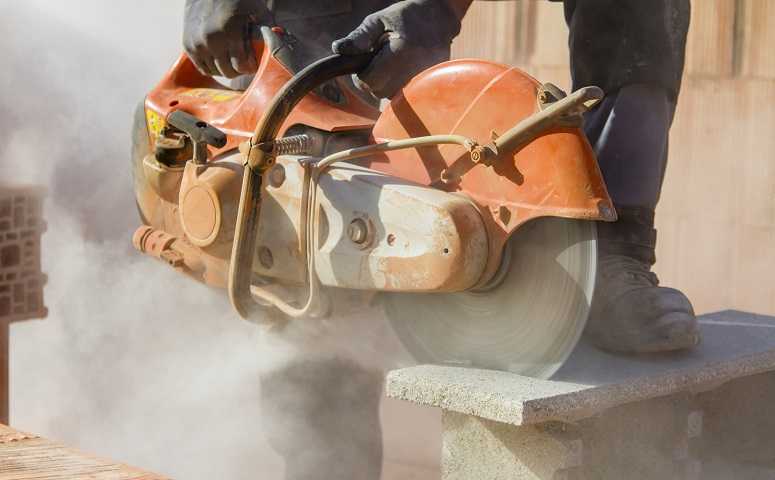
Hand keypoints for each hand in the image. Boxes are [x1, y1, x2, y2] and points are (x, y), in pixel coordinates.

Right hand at [183, 0, 270, 77]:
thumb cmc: (238, 0)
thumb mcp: (257, 10)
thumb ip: (268, 29)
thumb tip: (278, 47)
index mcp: (229, 30)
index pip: (241, 66)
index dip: (250, 67)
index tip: (253, 64)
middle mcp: (210, 39)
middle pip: (228, 72)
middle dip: (239, 70)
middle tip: (244, 63)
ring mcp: (197, 43)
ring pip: (214, 72)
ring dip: (225, 69)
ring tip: (232, 59)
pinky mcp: (187, 44)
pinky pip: (202, 68)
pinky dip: (212, 67)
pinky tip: (220, 59)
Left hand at [331, 0, 463, 98]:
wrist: (440, 18)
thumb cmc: (407, 16)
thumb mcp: (380, 20)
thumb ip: (360, 36)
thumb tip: (338, 49)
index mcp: (400, 53)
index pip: (369, 81)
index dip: (362, 74)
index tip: (367, 62)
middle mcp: (413, 70)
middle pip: (379, 92)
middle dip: (373, 80)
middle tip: (380, 61)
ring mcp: (423, 79)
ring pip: (390, 96)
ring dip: (385, 84)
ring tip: (393, 63)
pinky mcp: (428, 84)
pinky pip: (404, 96)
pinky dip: (398, 86)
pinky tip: (403, 69)